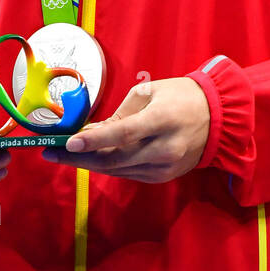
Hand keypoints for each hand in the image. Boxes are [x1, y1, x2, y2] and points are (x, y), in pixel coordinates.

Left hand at [41, 76, 210, 182]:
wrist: (218, 117)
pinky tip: (89, 158)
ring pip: (117, 169)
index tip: (69, 143)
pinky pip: (128, 173)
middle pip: (114, 158)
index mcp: (162, 120)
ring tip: (64, 154)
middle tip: (51, 153)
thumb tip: (90, 132)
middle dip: (79, 157)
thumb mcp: (150, 92)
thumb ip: (120, 113)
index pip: (123, 133)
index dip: (94, 140)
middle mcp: (165, 148)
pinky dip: (107, 166)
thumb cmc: (180, 96)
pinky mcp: (162, 177)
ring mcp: (165, 167)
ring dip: (88, 163)